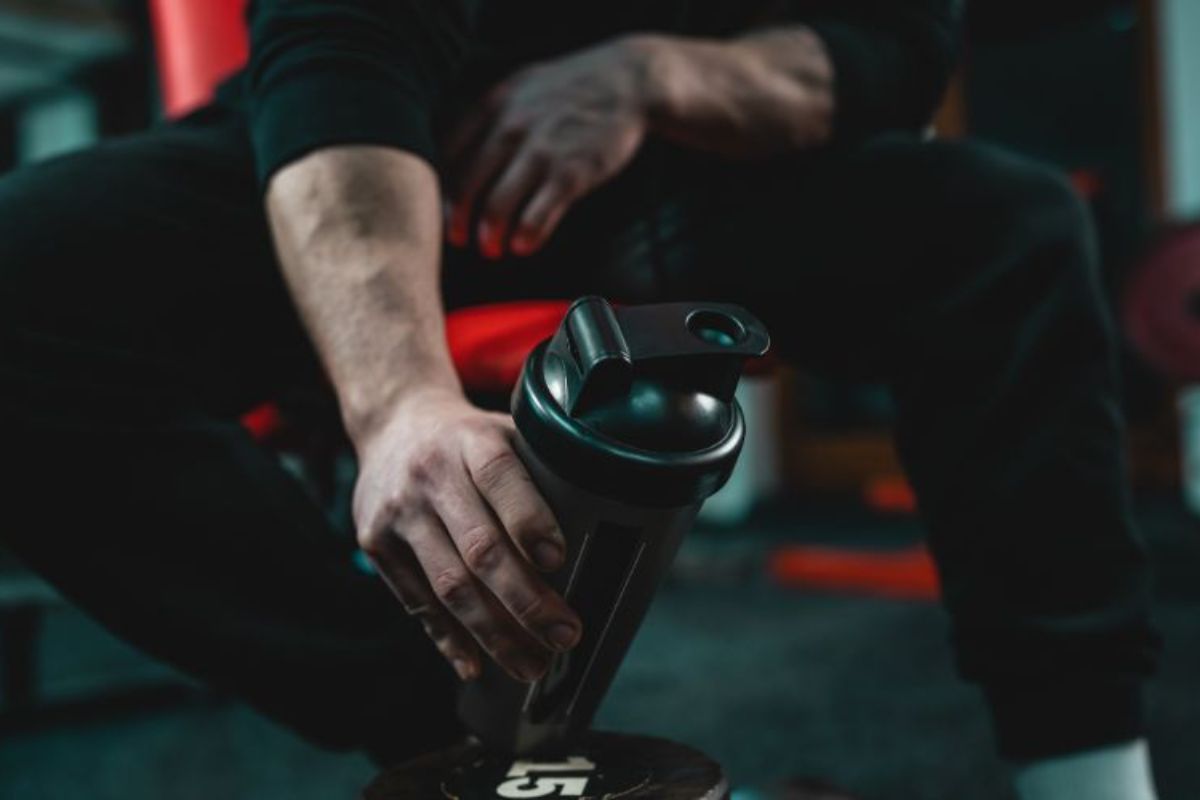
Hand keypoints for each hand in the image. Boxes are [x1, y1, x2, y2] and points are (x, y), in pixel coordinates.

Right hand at [352, 387, 581, 682]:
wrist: (392, 425)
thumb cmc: (469, 438)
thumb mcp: (505, 430)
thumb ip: (545, 465)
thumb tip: (612, 514)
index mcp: (473, 441)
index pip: (502, 478)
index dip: (530, 521)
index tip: (559, 561)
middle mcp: (432, 475)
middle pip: (480, 548)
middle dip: (527, 600)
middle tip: (565, 635)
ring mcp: (400, 512)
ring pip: (450, 585)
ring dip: (494, 634)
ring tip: (531, 664)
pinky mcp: (375, 544)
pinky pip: (416, 602)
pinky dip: (448, 639)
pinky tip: (476, 665)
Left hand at [444, 37, 655, 258]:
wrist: (629, 82)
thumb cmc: (574, 87)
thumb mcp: (522, 85)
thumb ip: (491, 114)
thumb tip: (460, 147)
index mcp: (493, 105)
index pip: (449, 156)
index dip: (443, 190)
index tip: (448, 211)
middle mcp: (510, 128)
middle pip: (467, 186)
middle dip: (460, 221)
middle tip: (462, 240)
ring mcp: (541, 152)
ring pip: (497, 206)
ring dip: (490, 236)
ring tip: (493, 249)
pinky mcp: (570, 174)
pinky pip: (537, 216)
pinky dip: (526, 237)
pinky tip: (524, 246)